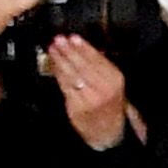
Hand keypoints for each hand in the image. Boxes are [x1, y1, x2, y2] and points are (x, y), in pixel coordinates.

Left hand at [46, 35, 134, 151]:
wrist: (108, 131)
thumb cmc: (109, 104)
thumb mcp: (113, 83)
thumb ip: (101, 66)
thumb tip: (83, 47)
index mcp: (115, 79)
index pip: (97, 58)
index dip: (83, 46)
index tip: (73, 37)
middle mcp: (104, 88)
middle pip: (83, 65)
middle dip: (69, 50)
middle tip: (59, 39)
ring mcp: (90, 98)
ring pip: (72, 74)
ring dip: (60, 60)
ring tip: (53, 48)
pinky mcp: (77, 106)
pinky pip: (65, 86)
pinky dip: (58, 73)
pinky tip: (54, 65)